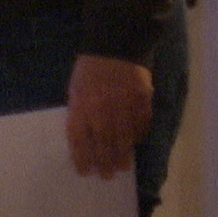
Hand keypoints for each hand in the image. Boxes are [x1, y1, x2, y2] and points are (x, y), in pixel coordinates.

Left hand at [65, 52, 152, 177]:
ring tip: (122, 167)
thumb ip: (79, 110)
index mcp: (82, 103)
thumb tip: (84, 137)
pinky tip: (134, 144)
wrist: (115, 43)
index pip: (80, 138)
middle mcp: (103, 108)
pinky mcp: (142, 100)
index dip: (81, 157)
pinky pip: (141, 124)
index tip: (84, 171)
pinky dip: (137, 136)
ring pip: (124, 137)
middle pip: (104, 142)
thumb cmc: (90, 67)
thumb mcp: (75, 87)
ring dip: (122, 155)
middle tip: (106, 175)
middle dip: (104, 161)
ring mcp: (124, 105)